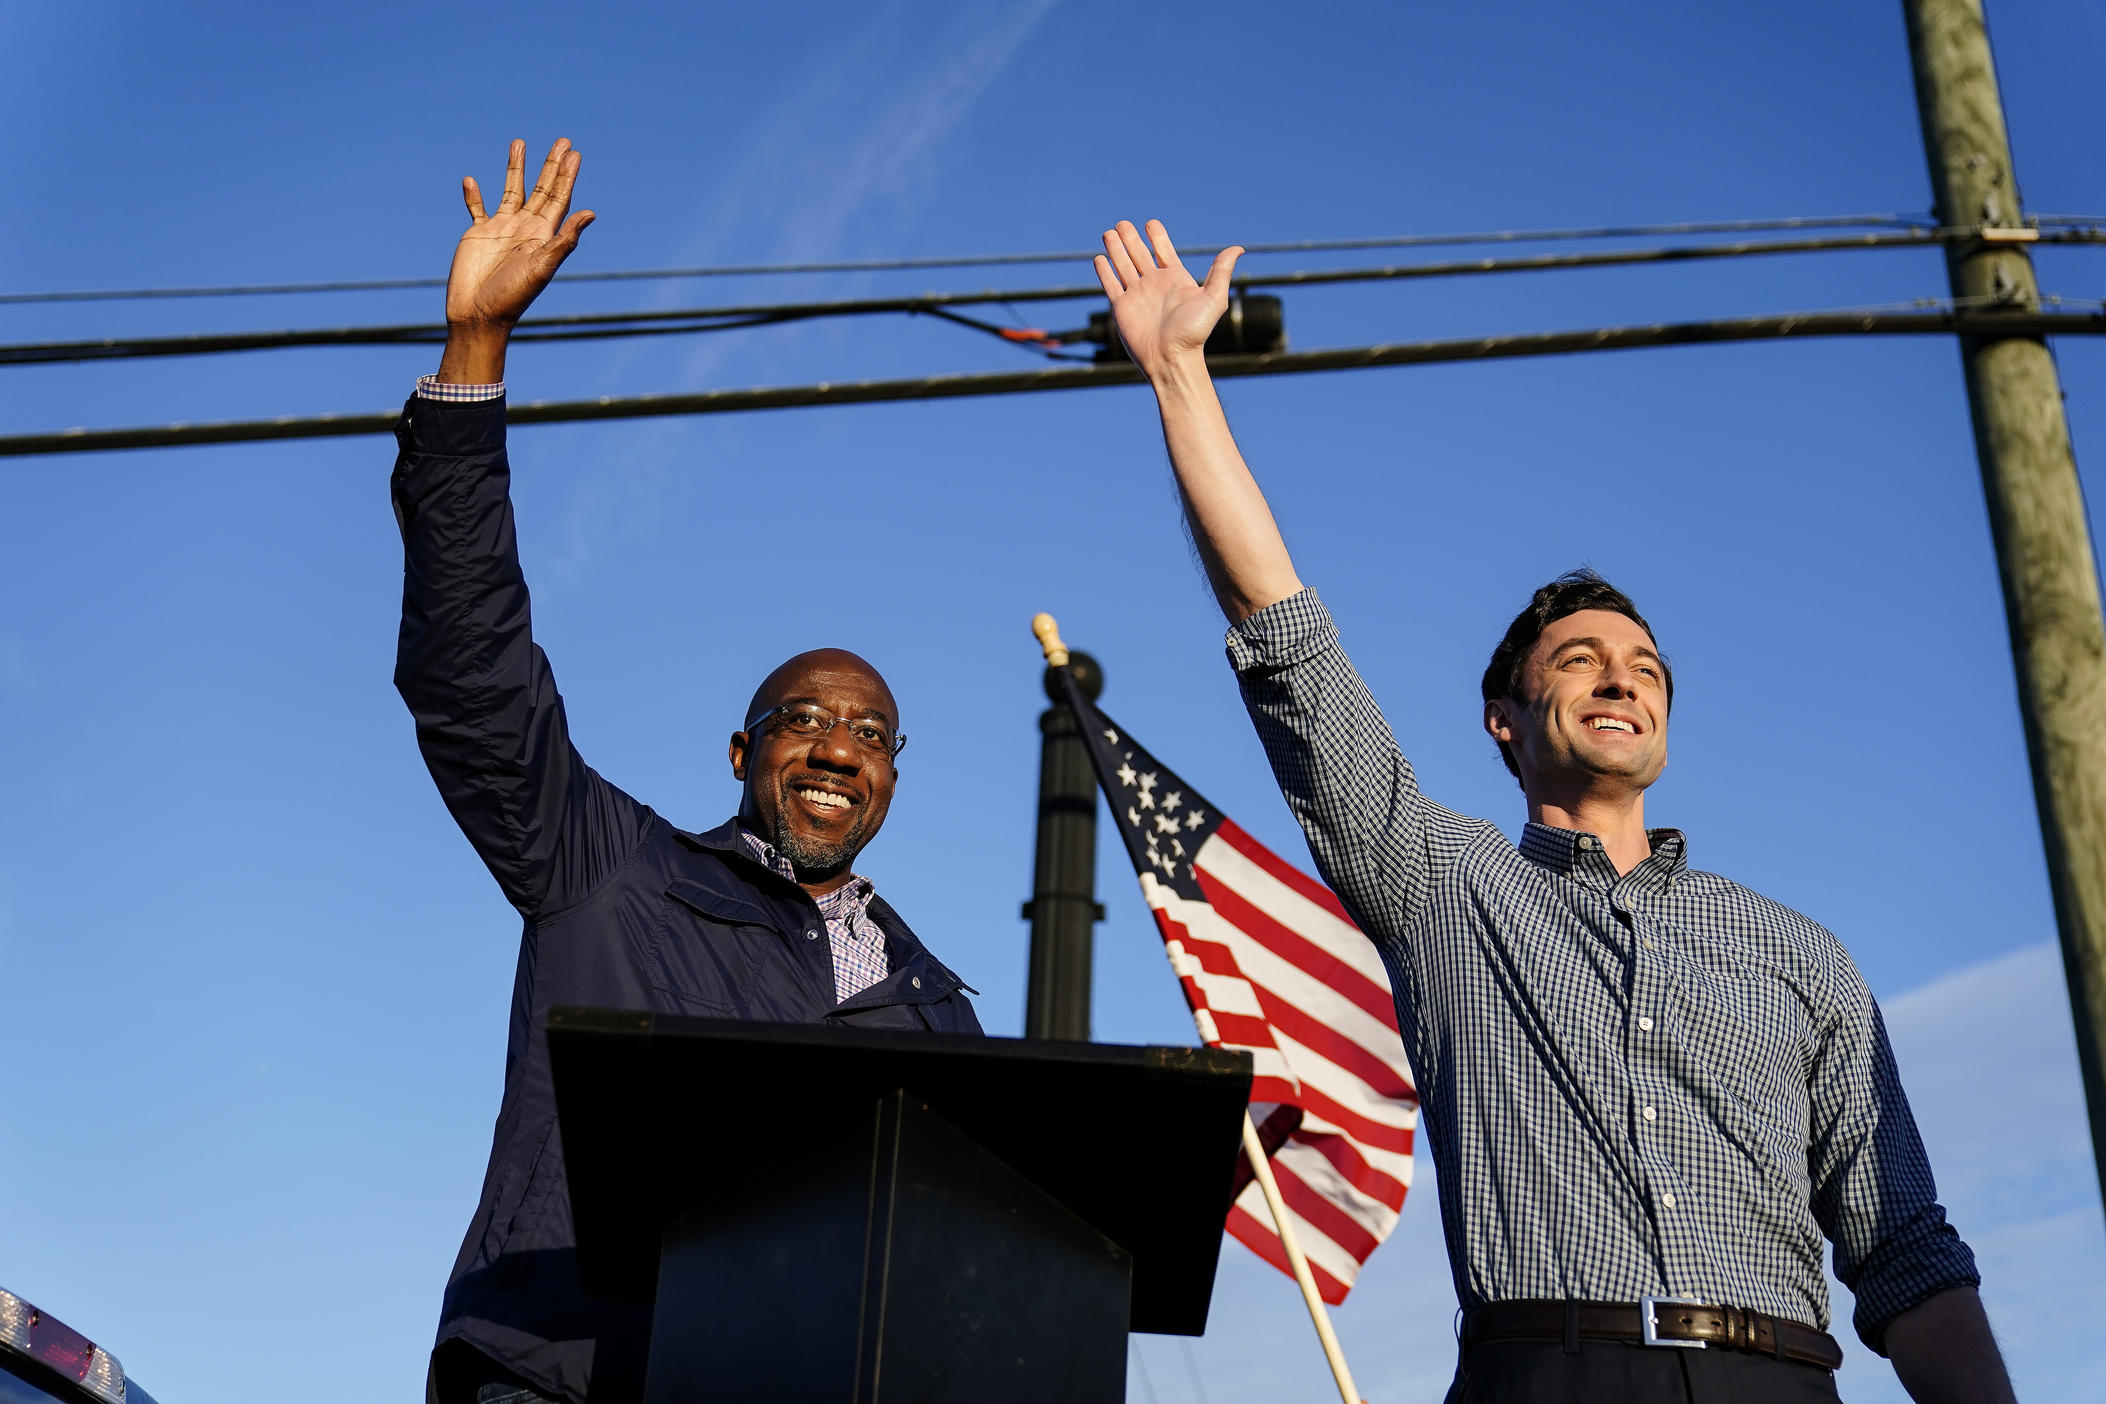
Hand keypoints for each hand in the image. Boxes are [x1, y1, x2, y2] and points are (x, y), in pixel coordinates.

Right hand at [436, 138, 593, 382]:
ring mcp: (501, 230)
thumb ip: (564, 241)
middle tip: (562, 141)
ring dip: (515, 169)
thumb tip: (590, 213)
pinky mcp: (478, 235)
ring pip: (511, 191)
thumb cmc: (512, 297)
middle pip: (541, 190)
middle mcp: (524, 229)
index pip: (559, 199)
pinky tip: (471, 180)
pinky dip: (473, 196)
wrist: (479, 316)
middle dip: (551, 166)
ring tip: (519, 143)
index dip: (567, 176)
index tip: (574, 153)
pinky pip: (476, 209)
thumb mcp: (542, 268)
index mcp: (543, 236)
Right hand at [1093, 219, 1241, 380]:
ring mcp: (1137, 295)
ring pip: (1123, 265)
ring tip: (1109, 232)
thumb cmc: (1194, 332)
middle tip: (1122, 223)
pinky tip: (1100, 258)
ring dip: (1116, 249)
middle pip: (1139, 254)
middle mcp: (1155, 285)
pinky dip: (1104, 271)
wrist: (1171, 359)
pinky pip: (1111, 285)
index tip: (1150, 223)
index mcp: (1175, 279)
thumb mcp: (1214, 299)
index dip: (1157, 236)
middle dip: (1131, 238)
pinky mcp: (1122, 307)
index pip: (1163, 251)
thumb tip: (1239, 248)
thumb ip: (1221, 272)